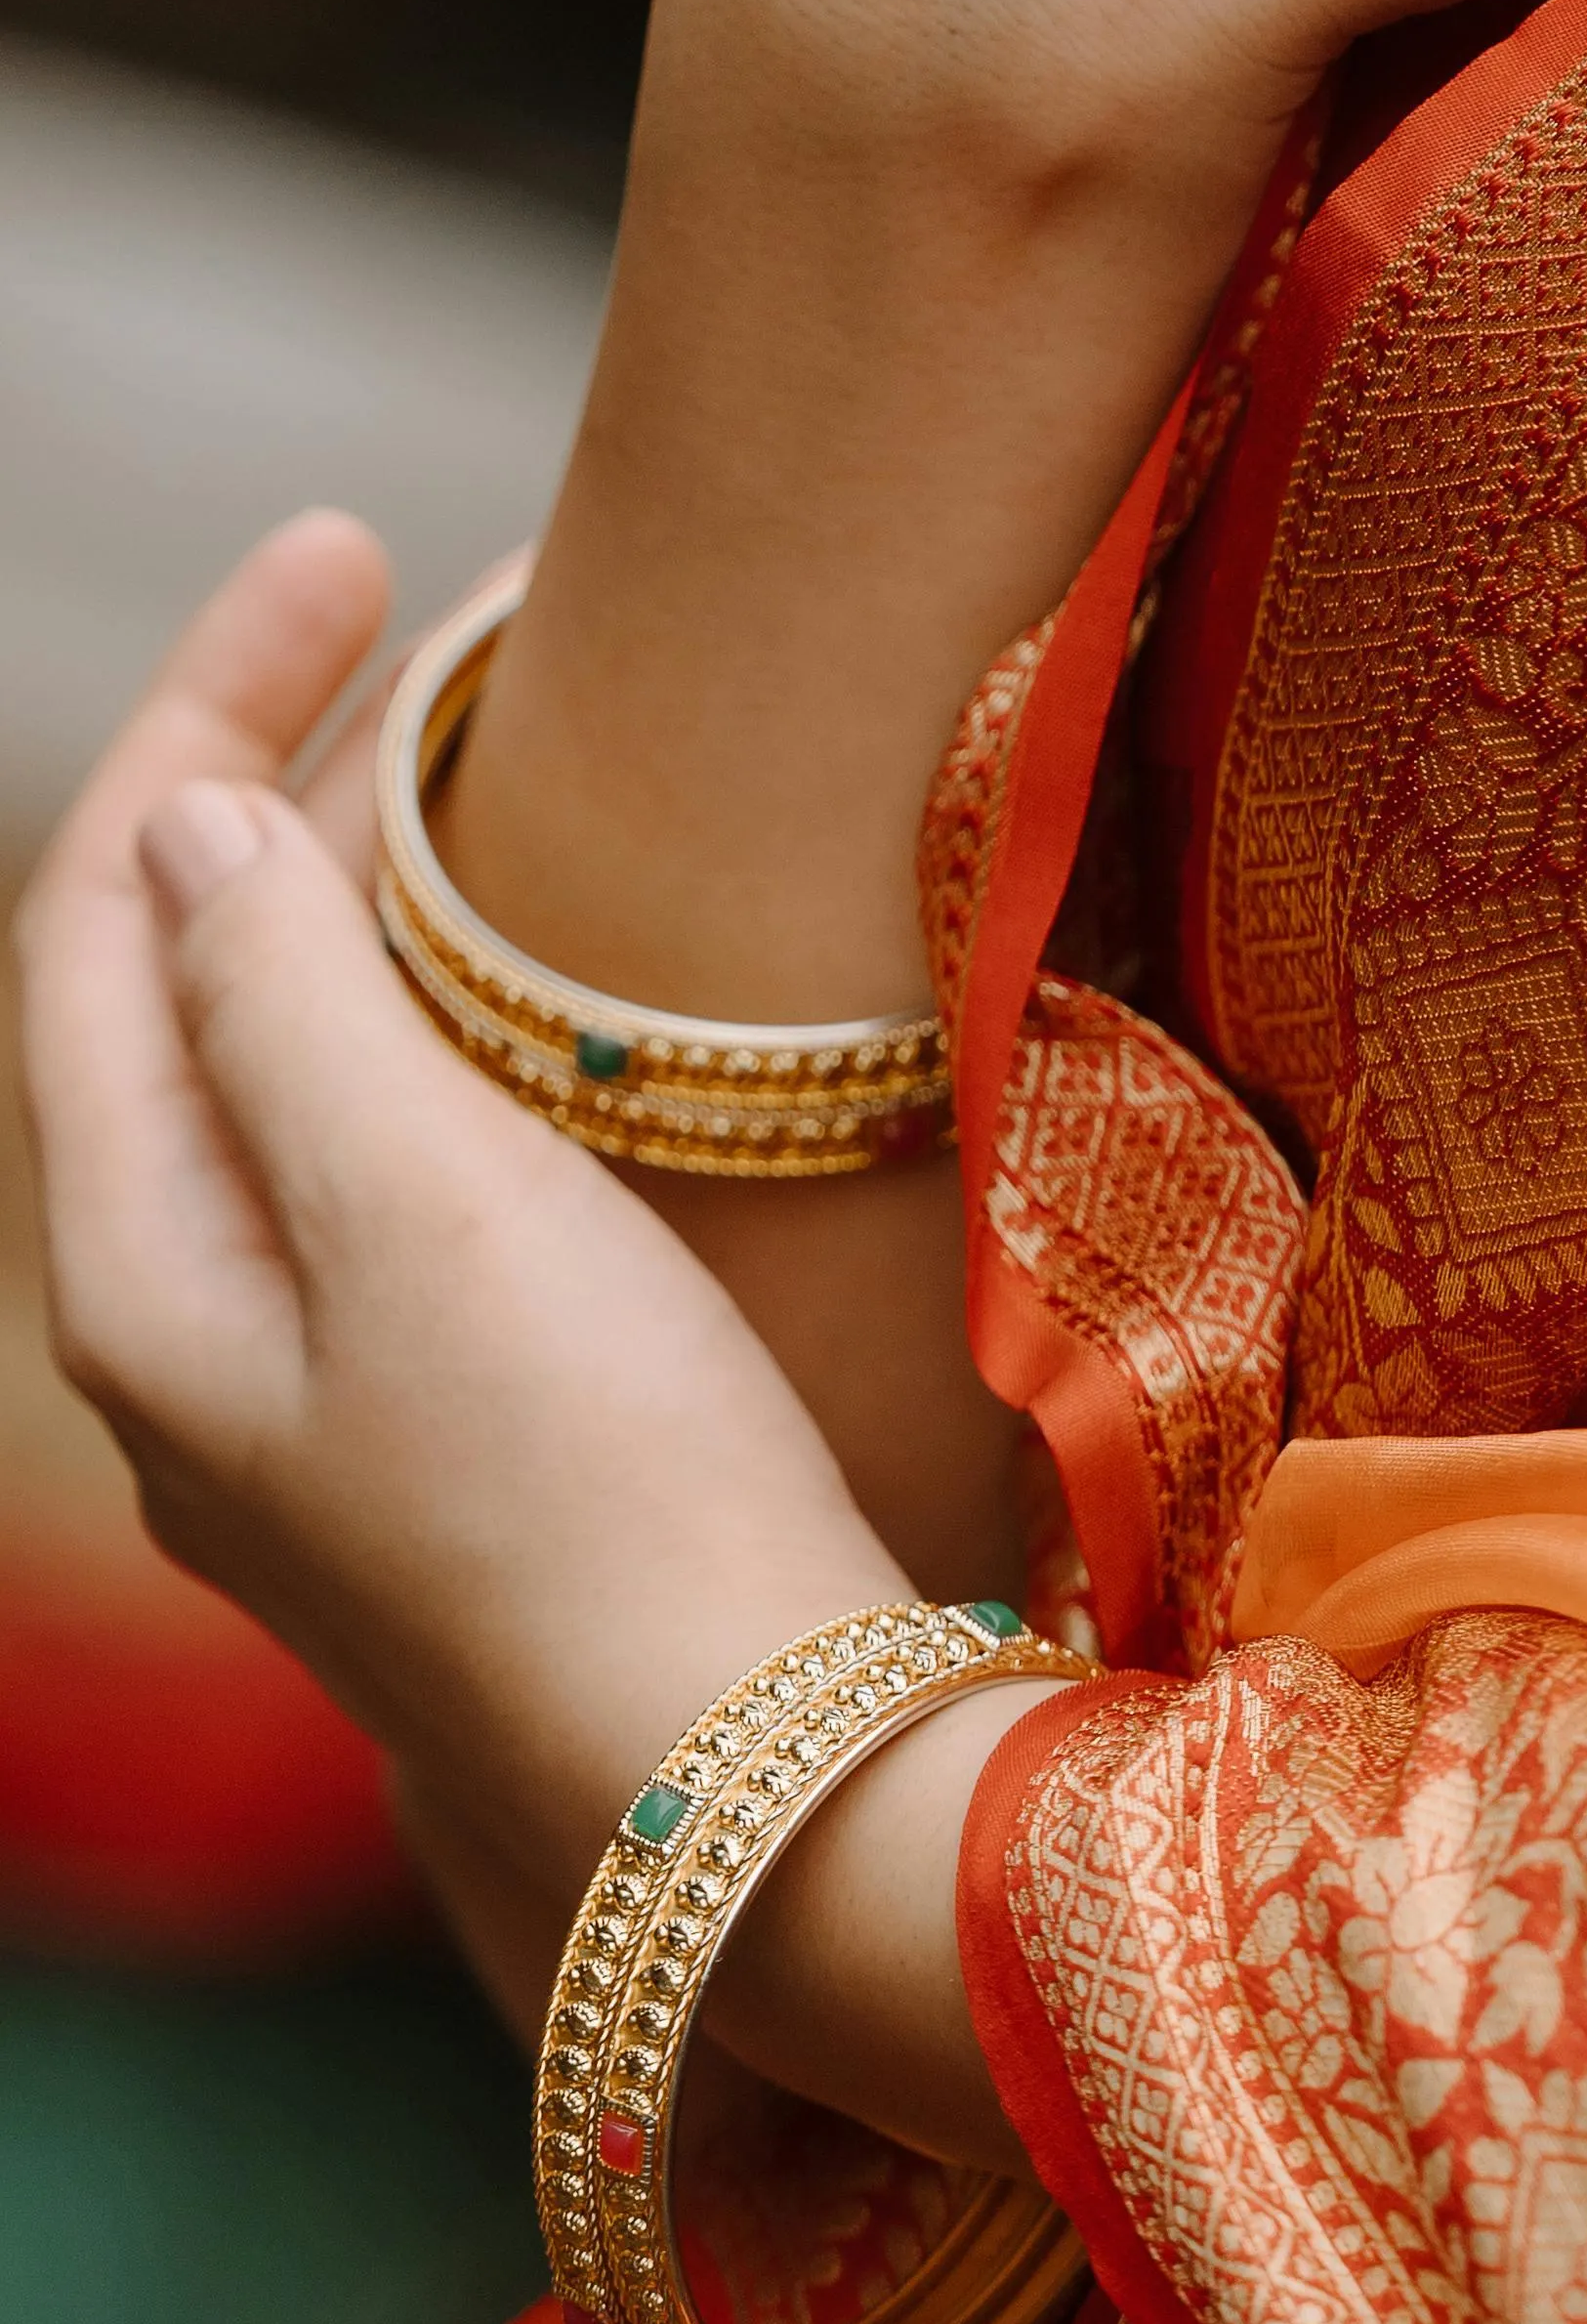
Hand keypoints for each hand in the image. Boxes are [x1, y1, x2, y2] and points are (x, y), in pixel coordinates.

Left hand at [18, 514, 1019, 2163]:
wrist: (748, 1778)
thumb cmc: (591, 1482)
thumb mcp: (424, 1200)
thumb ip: (286, 1002)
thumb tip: (202, 831)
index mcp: (136, 1274)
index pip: (102, 914)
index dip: (209, 703)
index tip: (350, 545)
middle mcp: (185, 1339)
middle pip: (175, 986)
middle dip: (285, 775)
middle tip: (445, 609)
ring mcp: (311, 1397)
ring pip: (286, 1071)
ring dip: (372, 892)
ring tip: (506, 749)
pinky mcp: (441, 1433)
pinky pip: (383, 1159)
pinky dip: (441, 1014)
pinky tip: (550, 979)